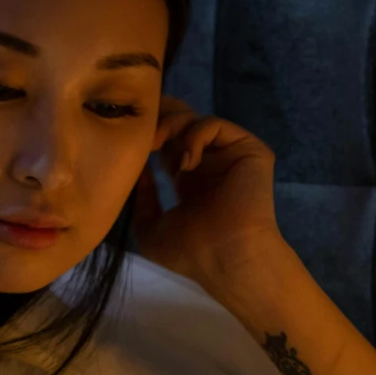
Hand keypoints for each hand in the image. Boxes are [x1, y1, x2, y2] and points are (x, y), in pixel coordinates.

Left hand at [132, 100, 287, 293]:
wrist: (225, 258)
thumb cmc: (190, 253)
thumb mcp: (150, 230)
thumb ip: (142, 199)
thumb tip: (139, 169)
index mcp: (189, 180)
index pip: (168, 142)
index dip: (148, 132)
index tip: (127, 133)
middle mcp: (209, 164)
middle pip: (182, 122)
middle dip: (159, 116)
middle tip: (140, 123)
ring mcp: (229, 156)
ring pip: (196, 119)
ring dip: (171, 125)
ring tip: (157, 143)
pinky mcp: (248, 151)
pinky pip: (215, 125)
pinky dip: (194, 135)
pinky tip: (186, 162)